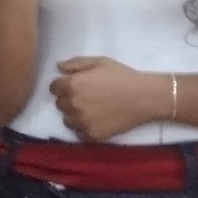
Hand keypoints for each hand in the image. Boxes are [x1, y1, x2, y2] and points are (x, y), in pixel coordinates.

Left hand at [50, 57, 164, 141]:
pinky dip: (84, 128)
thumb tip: (58, 67)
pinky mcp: (91, 135)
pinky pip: (78, 133)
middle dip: (69, 99)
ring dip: (74, 115)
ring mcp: (82, 122)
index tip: (75, 86)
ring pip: (67, 120)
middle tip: (86, 96)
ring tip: (91, 109)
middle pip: (59, 104)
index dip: (63, 85)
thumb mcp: (99, 62)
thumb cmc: (122, 76)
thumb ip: (76, 64)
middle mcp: (73, 104)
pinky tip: (96, 119)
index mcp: (73, 84)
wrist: (143, 97)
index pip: (53, 88)